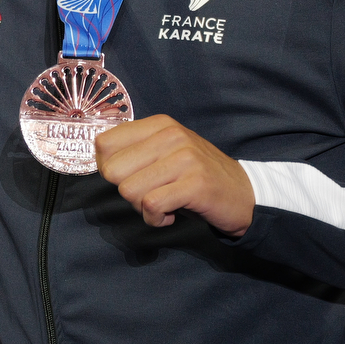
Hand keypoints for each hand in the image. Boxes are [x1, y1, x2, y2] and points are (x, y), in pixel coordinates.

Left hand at [91, 115, 253, 236]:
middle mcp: (171, 136)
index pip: (104, 144)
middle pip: (112, 171)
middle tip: (150, 193)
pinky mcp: (196, 184)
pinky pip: (151, 205)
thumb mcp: (165, 153)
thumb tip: (99, 162)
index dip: (107, 168)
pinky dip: (155, 218)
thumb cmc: (194, 177)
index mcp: (159, 125)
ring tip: (164, 203)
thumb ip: (135, 150)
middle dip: (125, 191)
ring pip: (129, 190)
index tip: (130, 177)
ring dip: (142, 208)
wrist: (245, 194)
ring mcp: (185, 158)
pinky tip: (171, 214)